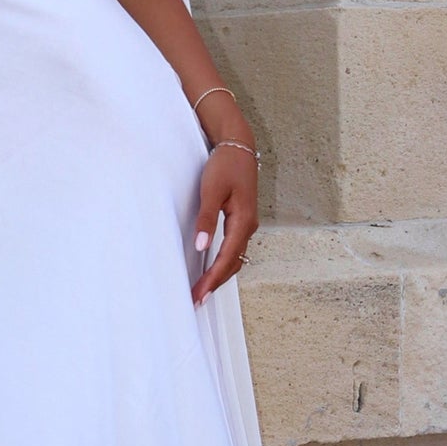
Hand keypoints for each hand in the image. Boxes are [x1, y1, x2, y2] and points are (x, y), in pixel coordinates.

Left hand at [191, 144, 258, 305]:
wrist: (238, 146)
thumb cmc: (225, 166)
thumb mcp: (212, 191)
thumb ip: (207, 219)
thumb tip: (202, 246)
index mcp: (243, 221)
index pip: (226, 258)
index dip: (212, 278)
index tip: (199, 294)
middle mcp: (248, 226)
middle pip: (233, 264)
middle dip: (216, 283)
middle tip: (197, 299)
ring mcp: (247, 224)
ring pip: (236, 258)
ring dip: (220, 275)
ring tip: (203, 290)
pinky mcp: (242, 221)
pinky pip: (235, 249)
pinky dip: (224, 263)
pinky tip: (212, 269)